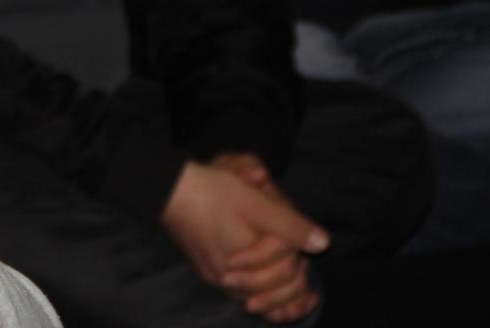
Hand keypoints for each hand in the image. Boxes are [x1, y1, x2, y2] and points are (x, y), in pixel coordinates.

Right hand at [162, 161, 327, 322]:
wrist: (167, 189)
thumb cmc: (213, 193)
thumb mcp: (257, 203)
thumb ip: (292, 226)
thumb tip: (322, 243)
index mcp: (247, 263)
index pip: (286, 274)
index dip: (298, 262)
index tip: (304, 254)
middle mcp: (229, 279)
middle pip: (271, 294)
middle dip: (292, 289)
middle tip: (306, 280)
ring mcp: (214, 277)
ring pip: (253, 299)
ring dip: (277, 299)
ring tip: (298, 300)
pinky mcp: (205, 271)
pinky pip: (237, 294)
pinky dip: (256, 295)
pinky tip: (263, 292)